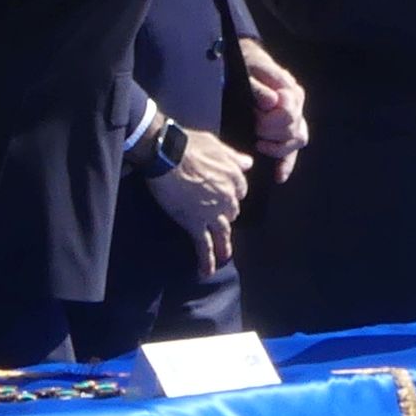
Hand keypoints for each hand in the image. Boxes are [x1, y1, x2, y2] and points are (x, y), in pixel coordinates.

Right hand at [150, 128, 251, 275]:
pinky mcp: (195, 223)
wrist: (167, 154)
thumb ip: (233, 157)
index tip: (223, 195)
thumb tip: (248, 163)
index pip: (240, 190)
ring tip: (225, 257)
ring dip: (224, 246)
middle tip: (217, 222)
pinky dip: (206, 260)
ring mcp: (212, 212)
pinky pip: (204, 245)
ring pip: (223, 232)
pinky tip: (207, 271)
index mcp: (235, 176)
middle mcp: (228, 197)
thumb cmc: (189, 145)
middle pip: (231, 212)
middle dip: (225, 216)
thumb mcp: (217, 145)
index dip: (231, 193)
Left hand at [236, 40, 306, 179]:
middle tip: (252, 124)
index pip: (288, 114)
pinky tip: (278, 176)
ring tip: (259, 143)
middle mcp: (297, 103)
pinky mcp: (288, 128)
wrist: (245, 61)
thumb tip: (270, 103)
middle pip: (293, 130)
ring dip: (277, 146)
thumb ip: (258, 87)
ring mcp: (295, 116)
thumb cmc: (246, 65)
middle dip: (269, 132)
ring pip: (298, 140)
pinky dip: (286, 164)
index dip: (269, 120)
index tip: (254, 114)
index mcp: (290, 89)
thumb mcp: (247, 70)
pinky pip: (293, 150)